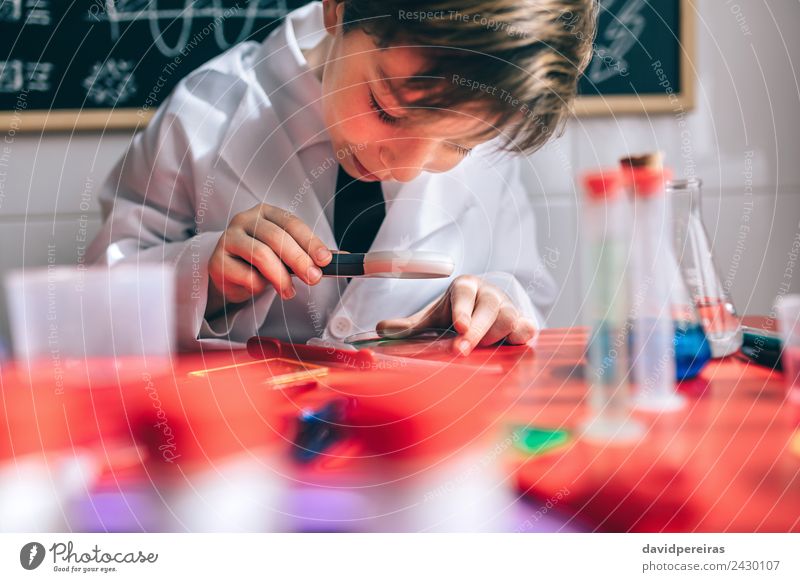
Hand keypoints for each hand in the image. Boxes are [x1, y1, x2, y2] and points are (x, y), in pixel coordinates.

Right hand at [206, 204, 331, 316]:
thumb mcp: (287, 254)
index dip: (310, 241)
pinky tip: (261, 288)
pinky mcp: (217, 261)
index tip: (325, 260)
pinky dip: (257, 285)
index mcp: (266, 212)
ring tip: (290, 292)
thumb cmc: (263, 261)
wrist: (230, 276)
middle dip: (299, 260)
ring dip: (281, 277)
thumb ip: (311, 254)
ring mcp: (228, 238)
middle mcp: (245, 220)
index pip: (291, 223)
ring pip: (260, 254)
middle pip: (277, 237)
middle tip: (314, 279)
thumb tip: (344, 259)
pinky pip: (244, 274)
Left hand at [376, 275, 536, 355]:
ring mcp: (509, 308)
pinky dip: (522, 338)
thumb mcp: (433, 318)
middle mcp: (489, 294)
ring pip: (508, 321)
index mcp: (465, 287)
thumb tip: (380, 329)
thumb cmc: (457, 314)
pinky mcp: (523, 322)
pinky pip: (528, 329)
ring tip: (480, 350)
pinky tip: (513, 348)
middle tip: (460, 351)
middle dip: (475, 332)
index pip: (463, 294)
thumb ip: (410, 326)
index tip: (458, 327)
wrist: (486, 312)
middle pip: (488, 310)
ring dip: (494, 339)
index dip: (461, 310)